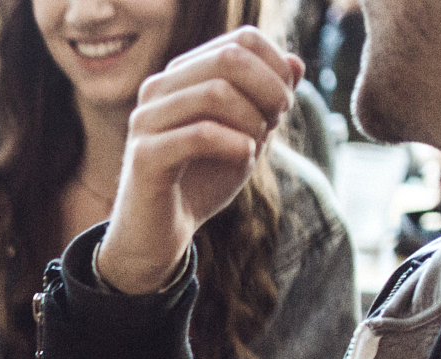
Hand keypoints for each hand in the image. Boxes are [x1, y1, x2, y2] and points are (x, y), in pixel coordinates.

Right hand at [97, 28, 302, 294]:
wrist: (160, 235)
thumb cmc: (201, 182)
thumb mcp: (246, 135)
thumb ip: (268, 99)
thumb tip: (296, 63)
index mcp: (180, 76)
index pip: (239, 41)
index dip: (275, 67)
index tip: (283, 105)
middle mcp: (157, 90)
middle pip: (228, 59)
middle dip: (268, 90)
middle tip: (277, 122)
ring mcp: (145, 121)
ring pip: (214, 93)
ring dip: (252, 120)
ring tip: (256, 146)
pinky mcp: (143, 156)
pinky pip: (200, 135)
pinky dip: (235, 146)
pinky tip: (243, 160)